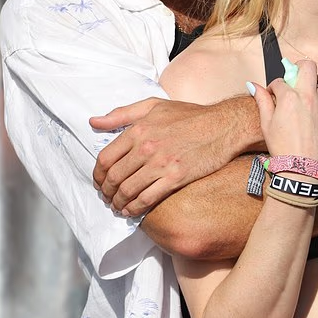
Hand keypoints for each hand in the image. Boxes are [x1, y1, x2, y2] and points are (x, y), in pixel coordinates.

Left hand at [89, 97, 250, 214]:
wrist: (223, 126)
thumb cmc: (190, 115)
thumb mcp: (153, 106)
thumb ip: (121, 114)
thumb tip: (94, 122)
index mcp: (138, 130)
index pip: (106, 158)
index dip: (98, 175)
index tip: (100, 182)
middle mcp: (146, 147)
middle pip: (114, 177)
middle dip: (106, 192)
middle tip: (107, 198)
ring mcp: (161, 164)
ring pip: (128, 191)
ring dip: (118, 203)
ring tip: (117, 207)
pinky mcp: (176, 178)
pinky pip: (148, 199)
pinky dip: (135, 209)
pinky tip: (132, 211)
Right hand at [250, 60, 317, 162]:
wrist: (301, 168)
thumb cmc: (282, 147)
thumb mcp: (266, 124)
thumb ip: (262, 101)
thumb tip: (252, 84)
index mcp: (289, 98)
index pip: (280, 81)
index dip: (274, 86)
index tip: (273, 94)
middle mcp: (308, 97)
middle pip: (307, 67)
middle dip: (299, 67)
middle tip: (295, 74)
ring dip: (316, 79)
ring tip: (311, 85)